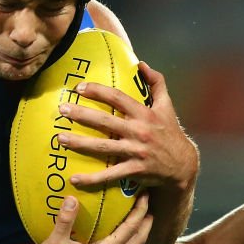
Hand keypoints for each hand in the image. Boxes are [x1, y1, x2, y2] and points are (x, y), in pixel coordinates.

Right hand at [32, 194, 152, 243]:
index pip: (129, 230)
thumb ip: (65, 220)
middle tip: (148, 202)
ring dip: (140, 230)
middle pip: (138, 239)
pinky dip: (129, 237)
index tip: (145, 195)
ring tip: (141, 213)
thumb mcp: (55, 243)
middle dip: (146, 221)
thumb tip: (72, 199)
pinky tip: (121, 228)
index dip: (139, 211)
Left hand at [57, 62, 198, 190]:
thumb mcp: (167, 106)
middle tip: (62, 109)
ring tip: (60, 139)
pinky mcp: (134, 171)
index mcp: (145, 114)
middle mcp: (139, 131)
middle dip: (81, 114)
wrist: (183, 165)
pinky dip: (92, 179)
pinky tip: (74, 180)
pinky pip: (110, 175)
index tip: (79, 88)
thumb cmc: (170, 133)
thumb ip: (156, 83)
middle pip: (105, 121)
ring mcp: (136, 152)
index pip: (118, 98)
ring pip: (103, 147)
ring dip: (80, 143)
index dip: (97, 91)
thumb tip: (142, 64)